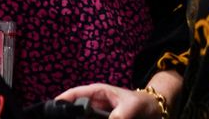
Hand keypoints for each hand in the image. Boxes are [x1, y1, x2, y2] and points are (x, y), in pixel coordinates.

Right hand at [56, 83, 170, 118]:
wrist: (155, 110)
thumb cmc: (142, 103)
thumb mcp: (131, 107)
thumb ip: (119, 116)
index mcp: (97, 92)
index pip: (74, 94)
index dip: (62, 100)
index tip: (53, 107)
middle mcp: (94, 103)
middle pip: (75, 109)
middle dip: (69, 115)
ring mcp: (98, 114)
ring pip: (83, 118)